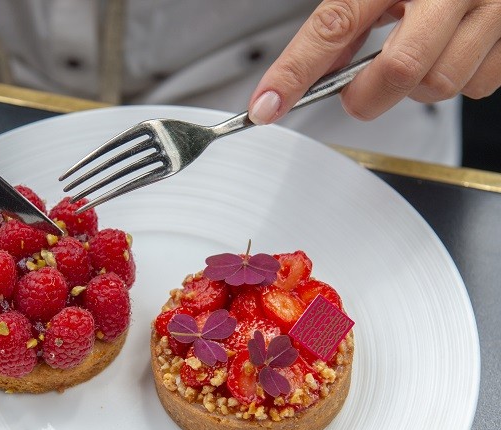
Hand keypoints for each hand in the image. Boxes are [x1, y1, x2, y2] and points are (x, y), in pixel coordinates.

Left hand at [248, 0, 500, 123]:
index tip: (266, 106)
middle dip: (369, 95)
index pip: (334, 25)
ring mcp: (493, 9)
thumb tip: (311, 72)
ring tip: (420, 54)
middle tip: (360, 88)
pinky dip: (460, 80)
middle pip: (399, 70)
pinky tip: (455, 50)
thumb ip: (348, 18)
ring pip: (441, 84)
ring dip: (417, 87)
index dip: (295, 72)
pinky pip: (479, 85)